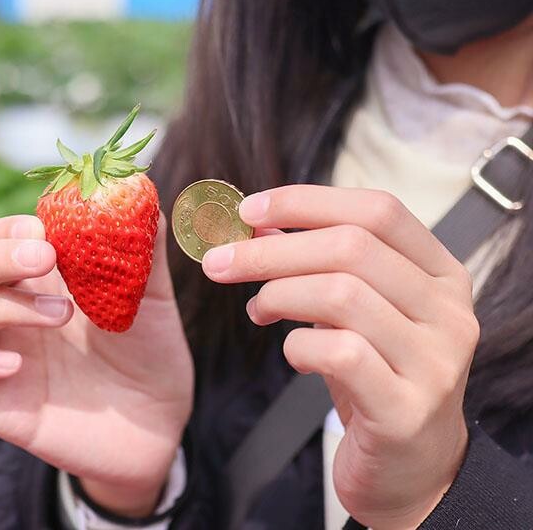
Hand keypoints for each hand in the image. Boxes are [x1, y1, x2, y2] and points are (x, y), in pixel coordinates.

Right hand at [0, 213, 192, 515]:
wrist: (159, 423)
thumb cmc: (148, 352)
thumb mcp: (150, 294)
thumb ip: (138, 244)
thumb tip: (136, 187)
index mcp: (30, 281)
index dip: (3, 230)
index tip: (45, 231)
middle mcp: (2, 314)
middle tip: (47, 259)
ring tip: (60, 316)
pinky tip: (16, 365)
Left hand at [202, 185, 476, 529]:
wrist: (412, 468)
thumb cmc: (376, 377)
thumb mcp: (353, 311)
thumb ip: (316, 263)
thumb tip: (257, 221)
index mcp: (440, 274)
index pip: (377, 210)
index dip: (306, 201)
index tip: (248, 209)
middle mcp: (449, 311)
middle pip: (351, 247)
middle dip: (271, 250)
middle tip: (220, 262)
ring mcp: (435, 362)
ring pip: (341, 294)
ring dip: (278, 294)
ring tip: (258, 310)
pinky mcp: (407, 411)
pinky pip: (339, 353)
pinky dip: (297, 345)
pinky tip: (292, 353)